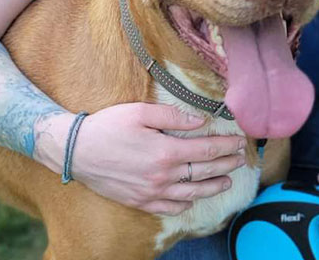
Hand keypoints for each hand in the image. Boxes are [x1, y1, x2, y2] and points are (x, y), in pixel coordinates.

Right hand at [68, 103, 246, 214]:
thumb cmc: (108, 126)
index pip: (206, 151)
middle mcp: (163, 176)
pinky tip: (193, 196)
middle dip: (227, 165)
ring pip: (192, 193)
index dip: (226, 146)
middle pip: (204, 173)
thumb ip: (173, 116)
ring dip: (213, 187)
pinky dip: (187, 203)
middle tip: (241, 159)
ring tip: (226, 181)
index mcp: (165, 151)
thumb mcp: (140, 111)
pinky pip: (171, 207)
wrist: (77, 151)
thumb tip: (200, 120)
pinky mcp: (141, 202)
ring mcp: (152, 192)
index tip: (240, 142)